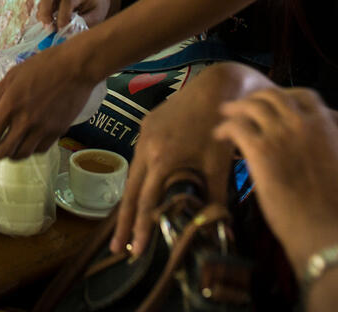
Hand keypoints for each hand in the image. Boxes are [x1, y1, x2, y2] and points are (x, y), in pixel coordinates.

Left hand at [0, 41, 99, 159]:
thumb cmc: (45, 65)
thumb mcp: (15, 73)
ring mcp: (42, 128)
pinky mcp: (58, 131)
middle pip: (4, 150)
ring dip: (12, 156)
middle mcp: (25, 121)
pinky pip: (40, 149)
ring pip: (23, 154)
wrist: (77, 68)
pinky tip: (28, 145)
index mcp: (11, 105)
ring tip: (8, 152)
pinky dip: (31, 151)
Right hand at [36, 0, 112, 27]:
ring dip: (43, 15)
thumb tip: (66, 33)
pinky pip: (42, 3)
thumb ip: (82, 24)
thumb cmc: (96, 8)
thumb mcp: (96, 17)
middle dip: (45, 13)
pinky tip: (51, 23)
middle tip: (48, 29)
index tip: (62, 31)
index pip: (67, 2)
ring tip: (50, 28)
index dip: (63, 18)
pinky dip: (43, 14)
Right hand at [112, 81, 236, 254]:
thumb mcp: (219, 166)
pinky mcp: (147, 124)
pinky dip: (137, 178)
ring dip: (130, 200)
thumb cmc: (220, 127)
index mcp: (162, 158)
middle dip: (124, 221)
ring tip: (126, 226)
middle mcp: (146, 146)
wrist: (217, 87)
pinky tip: (140, 191)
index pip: (146, 201)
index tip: (136, 251)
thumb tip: (217, 228)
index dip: (140, 228)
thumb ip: (215, 198)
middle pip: (130, 191)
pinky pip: (138, 157)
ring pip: (132, 173)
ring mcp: (144, 133)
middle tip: (118, 249)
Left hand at [214, 88, 337, 266]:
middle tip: (241, 107)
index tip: (272, 103)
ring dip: (236, 109)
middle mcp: (303, 123)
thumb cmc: (334, 208)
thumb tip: (298, 147)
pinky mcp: (261, 149)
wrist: (327, 229)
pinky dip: (225, 128)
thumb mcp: (334, 164)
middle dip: (254, 99)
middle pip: (272, 96)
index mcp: (326, 126)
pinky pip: (237, 127)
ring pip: (252, 107)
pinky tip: (220, 135)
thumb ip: (317, 146)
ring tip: (225, 114)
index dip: (284, 95)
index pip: (303, 95)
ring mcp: (281, 134)